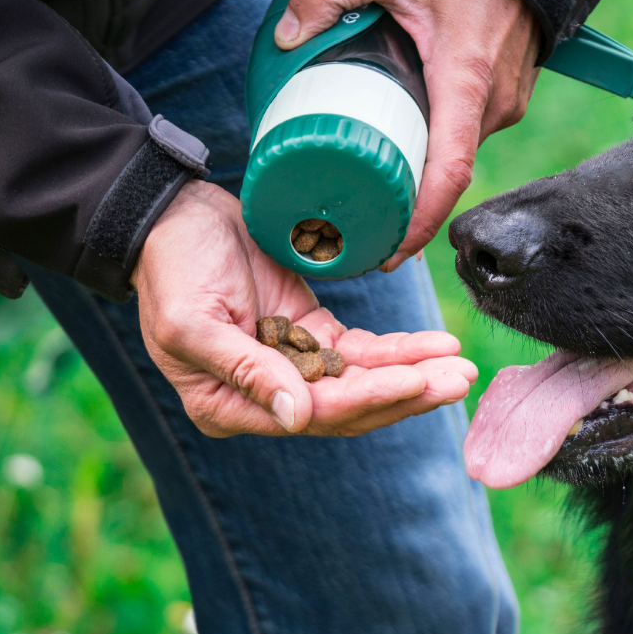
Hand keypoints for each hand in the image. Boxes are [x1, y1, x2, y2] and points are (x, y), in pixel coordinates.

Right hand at [130, 181, 476, 436]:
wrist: (173, 217)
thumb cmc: (172, 268)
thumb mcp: (193, 320)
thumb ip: (243, 370)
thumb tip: (296, 416)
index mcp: (229, 406)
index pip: (315, 412)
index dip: (369, 398)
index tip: (416, 382)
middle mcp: (267, 396)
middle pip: (351, 405)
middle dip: (408, 393)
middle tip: (460, 380)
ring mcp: (293, 365)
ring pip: (364, 380)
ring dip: (414, 375)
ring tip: (461, 366)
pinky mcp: (311, 334)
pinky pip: (363, 351)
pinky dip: (400, 351)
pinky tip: (436, 347)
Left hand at [275, 0, 540, 269]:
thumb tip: (287, 36)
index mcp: (464, 82)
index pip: (447, 175)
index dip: (418, 223)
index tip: (389, 250)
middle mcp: (492, 103)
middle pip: (447, 174)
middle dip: (409, 208)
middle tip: (364, 224)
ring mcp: (507, 102)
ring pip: (458, 153)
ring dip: (423, 171)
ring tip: (379, 179)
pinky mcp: (509, 95)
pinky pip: (471, 134)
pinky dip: (441, 146)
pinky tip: (412, 141)